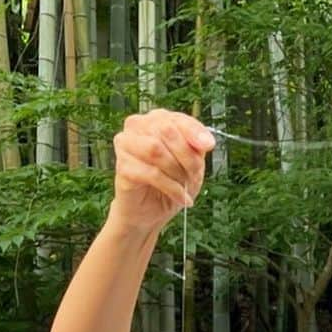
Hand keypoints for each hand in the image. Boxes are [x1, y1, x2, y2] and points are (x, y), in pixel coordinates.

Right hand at [109, 110, 214, 233]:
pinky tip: (181, 198)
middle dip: (187, 156)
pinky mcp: (122, 166)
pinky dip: (172, 188)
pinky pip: (152, 173)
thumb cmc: (171, 184)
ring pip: (156, 149)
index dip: (195, 132)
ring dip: (177, 171)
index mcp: (156, 120)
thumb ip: (196, 148)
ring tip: (186, 187)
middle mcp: (138, 126)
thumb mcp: (192, 165)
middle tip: (195, 176)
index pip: (178, 119)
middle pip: (167, 131)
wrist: (151, 212)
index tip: (208, 146)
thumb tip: (207, 141)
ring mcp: (126, 144)